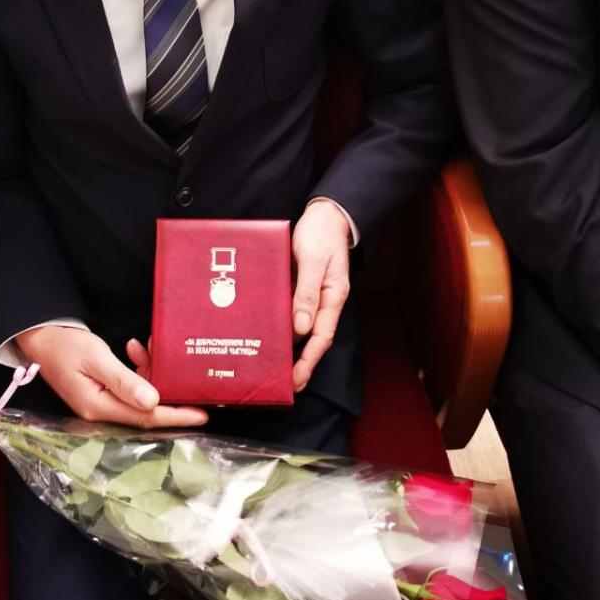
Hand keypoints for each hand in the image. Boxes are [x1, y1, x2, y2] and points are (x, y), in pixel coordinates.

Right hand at [16, 325, 207, 428]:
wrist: (41, 338)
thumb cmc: (65, 346)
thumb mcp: (96, 358)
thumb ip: (124, 380)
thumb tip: (153, 401)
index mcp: (99, 407)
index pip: (146, 417)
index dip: (176, 416)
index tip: (202, 414)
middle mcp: (102, 410)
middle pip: (146, 410)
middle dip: (170, 393)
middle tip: (190, 378)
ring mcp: (101, 402)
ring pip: (140, 395)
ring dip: (150, 371)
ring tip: (149, 345)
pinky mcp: (102, 391)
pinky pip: (129, 385)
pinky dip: (137, 368)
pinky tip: (134, 348)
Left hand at [290, 200, 350, 391]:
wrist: (325, 215)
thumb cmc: (322, 234)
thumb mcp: (314, 260)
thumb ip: (307, 292)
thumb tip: (301, 328)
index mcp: (332, 297)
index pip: (321, 337)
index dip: (309, 361)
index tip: (296, 380)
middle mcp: (323, 302)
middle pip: (312, 339)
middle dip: (299, 363)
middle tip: (282, 384)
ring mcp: (312, 296)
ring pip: (300, 327)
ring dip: (289, 347)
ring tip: (272, 366)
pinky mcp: (300, 288)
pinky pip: (291, 311)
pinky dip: (281, 324)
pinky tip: (267, 332)